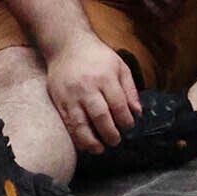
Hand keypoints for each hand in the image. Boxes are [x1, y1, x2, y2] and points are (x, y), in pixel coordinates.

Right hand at [44, 33, 145, 152]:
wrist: (67, 45)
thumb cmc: (97, 56)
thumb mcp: (120, 66)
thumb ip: (130, 90)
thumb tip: (137, 113)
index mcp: (105, 78)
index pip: (118, 105)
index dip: (125, 120)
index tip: (129, 127)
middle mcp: (87, 87)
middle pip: (100, 116)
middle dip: (110, 133)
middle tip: (116, 141)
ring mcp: (71, 95)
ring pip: (80, 123)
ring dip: (90, 140)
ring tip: (99, 149)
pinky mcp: (59, 101)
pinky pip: (67, 123)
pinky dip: (75, 136)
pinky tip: (83, 143)